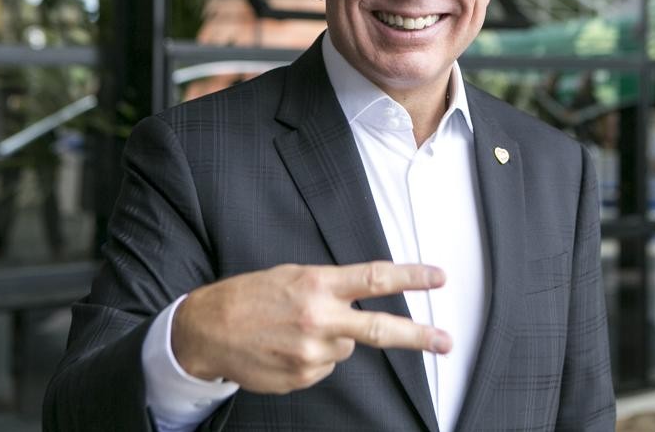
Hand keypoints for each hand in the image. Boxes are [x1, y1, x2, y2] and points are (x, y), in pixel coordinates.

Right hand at [171, 262, 450, 393]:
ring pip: (345, 348)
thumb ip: (329, 288)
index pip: (374, 278)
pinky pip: (323, 367)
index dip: (411, 277)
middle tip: (446, 342)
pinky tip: (285, 347)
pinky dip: (312, 358)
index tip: (438, 276)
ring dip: (331, 340)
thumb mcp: (291, 276)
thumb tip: (359, 306)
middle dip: (419, 337)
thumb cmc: (249, 296)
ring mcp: (311, 353)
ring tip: (294, 330)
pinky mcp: (302, 377)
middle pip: (380, 330)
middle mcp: (319, 319)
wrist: (207, 329)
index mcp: (317, 285)